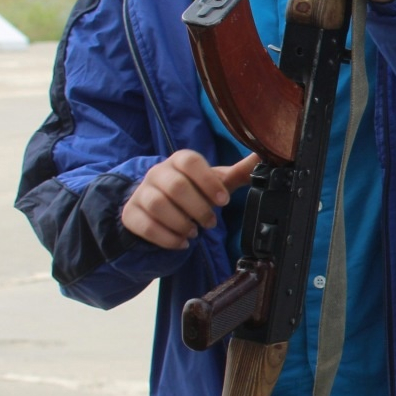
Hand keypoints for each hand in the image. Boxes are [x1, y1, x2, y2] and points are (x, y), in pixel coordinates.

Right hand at [121, 150, 257, 249]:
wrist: (156, 204)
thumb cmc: (192, 190)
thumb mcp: (216, 181)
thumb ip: (239, 172)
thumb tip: (265, 154)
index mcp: (180, 161)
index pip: (190, 161)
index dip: (208, 181)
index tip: (223, 201)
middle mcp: (157, 173)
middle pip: (175, 186)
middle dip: (198, 208)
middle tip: (210, 223)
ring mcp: (141, 193)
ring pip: (158, 206)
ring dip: (182, 223)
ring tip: (195, 232)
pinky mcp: (131, 214)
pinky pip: (145, 226)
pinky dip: (167, 238)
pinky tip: (181, 242)